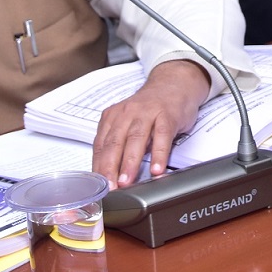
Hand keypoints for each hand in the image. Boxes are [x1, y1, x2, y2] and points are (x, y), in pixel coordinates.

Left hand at [92, 59, 209, 187]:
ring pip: (135, 139)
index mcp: (113, 116)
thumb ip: (120, 143)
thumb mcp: (128, 122)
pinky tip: (156, 169)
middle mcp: (127, 113)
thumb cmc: (150, 108)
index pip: (101, 145)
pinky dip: (159, 154)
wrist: (174, 84)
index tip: (98, 186)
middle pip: (115, 142)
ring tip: (127, 182)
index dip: (98, 167)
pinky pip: (162, 136)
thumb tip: (111, 174)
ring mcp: (148, 113)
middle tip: (109, 187)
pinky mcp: (167, 115)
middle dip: (110, 167)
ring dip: (129, 163)